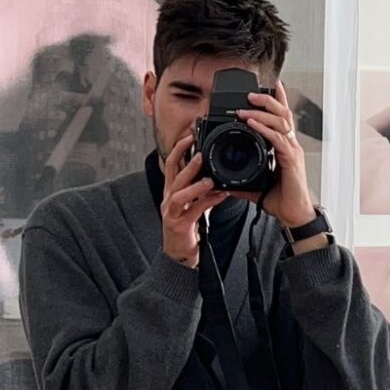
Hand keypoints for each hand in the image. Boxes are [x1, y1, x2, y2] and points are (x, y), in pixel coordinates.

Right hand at [161, 135, 228, 267]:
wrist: (178, 254)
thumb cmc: (186, 227)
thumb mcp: (192, 204)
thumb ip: (200, 190)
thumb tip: (214, 176)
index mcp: (171, 191)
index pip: (170, 164)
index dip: (178, 149)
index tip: (189, 135)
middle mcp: (168, 199)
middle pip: (173, 174)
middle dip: (186, 161)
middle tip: (200, 151)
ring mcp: (172, 212)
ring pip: (179, 193)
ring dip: (195, 184)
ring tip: (210, 179)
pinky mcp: (179, 225)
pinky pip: (194, 211)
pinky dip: (208, 202)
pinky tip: (220, 196)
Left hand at [229, 81, 316, 227]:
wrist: (295, 217)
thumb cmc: (281, 201)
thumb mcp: (257, 188)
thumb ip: (243, 182)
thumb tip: (227, 182)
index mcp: (285, 148)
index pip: (282, 119)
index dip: (279, 101)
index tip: (271, 86)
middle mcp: (291, 146)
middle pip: (283, 114)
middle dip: (268, 99)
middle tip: (251, 92)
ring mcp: (293, 151)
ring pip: (281, 122)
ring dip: (262, 111)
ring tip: (246, 106)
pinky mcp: (291, 160)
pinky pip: (277, 139)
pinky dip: (264, 129)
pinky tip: (252, 123)